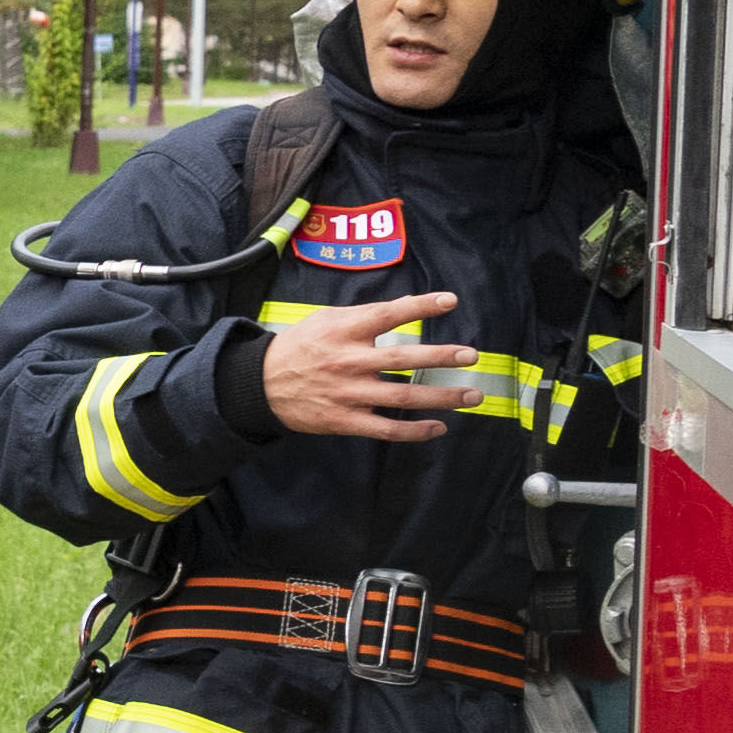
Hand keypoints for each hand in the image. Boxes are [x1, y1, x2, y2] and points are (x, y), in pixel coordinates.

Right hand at [258, 291, 482, 443]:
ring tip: (472, 395)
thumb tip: (405, 307)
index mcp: (344, 331)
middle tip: (471, 355)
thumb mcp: (325, 320)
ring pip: (402, 397)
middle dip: (441, 357)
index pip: (388, 314)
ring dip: (442, 397)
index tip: (450, 301)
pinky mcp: (345, 420)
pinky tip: (438, 427)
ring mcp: (349, 394)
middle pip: (403, 358)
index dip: (420, 306)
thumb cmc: (299, 347)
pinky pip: (386, 429)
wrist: (260, 385)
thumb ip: (364, 315)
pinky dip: (415, 431)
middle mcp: (349, 361)